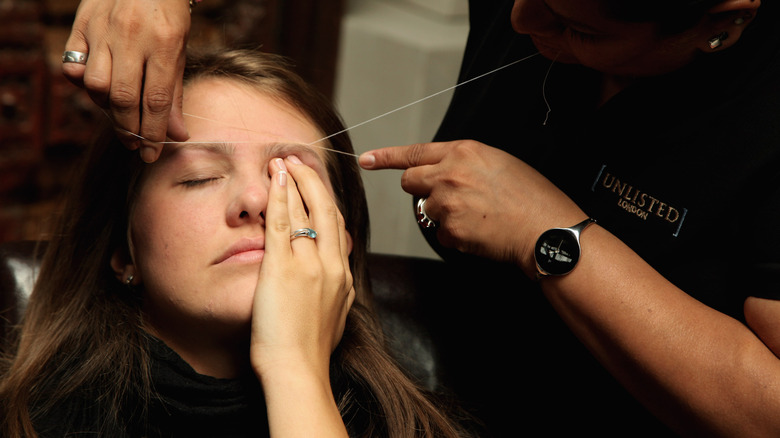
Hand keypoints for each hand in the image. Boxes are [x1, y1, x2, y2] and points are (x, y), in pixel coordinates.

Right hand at [63, 0, 190, 161]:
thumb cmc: (167, 16)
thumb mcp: (180, 50)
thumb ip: (174, 93)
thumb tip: (176, 135)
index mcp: (164, 43)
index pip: (156, 100)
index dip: (153, 133)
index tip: (152, 154)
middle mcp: (131, 37)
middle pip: (123, 97)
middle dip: (129, 128)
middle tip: (136, 144)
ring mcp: (103, 30)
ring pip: (95, 84)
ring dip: (106, 108)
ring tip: (120, 114)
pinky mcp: (82, 24)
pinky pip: (73, 63)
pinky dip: (81, 83)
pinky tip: (96, 90)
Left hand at [250, 157, 354, 380]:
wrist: (299, 371)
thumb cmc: (309, 353)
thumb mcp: (335, 318)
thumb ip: (336, 293)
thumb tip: (335, 281)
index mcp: (344, 277)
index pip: (338, 229)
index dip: (326, 202)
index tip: (315, 188)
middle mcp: (333, 265)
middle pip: (327, 211)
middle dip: (313, 181)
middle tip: (300, 162)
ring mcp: (309, 265)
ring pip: (305, 210)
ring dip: (294, 180)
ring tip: (283, 161)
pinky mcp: (283, 268)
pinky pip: (282, 221)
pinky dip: (279, 195)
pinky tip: (274, 177)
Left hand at [360, 140, 585, 273]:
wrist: (546, 229)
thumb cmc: (531, 197)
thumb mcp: (499, 163)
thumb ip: (465, 163)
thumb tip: (446, 172)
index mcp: (463, 151)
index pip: (415, 152)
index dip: (386, 157)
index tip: (367, 159)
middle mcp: (449, 174)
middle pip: (410, 182)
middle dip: (420, 189)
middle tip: (444, 197)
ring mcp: (447, 203)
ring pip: (426, 210)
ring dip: (443, 214)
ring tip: (477, 217)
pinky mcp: (449, 230)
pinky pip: (441, 233)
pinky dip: (456, 236)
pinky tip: (480, 232)